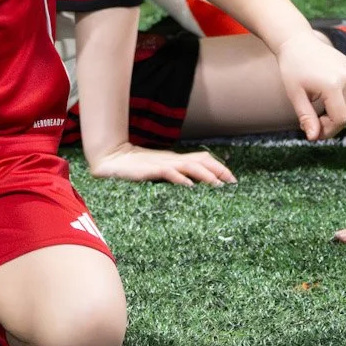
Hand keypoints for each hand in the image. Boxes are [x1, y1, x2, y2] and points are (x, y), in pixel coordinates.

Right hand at [86, 142, 236, 186]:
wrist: (112, 160)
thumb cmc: (135, 169)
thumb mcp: (159, 172)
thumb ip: (174, 175)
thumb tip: (192, 184)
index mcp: (176, 160)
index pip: (203, 159)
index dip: (219, 167)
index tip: (233, 180)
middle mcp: (172, 160)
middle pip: (201, 161)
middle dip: (219, 170)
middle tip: (232, 183)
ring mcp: (162, 164)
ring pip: (189, 166)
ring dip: (205, 175)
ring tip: (217, 185)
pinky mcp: (150, 170)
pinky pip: (168, 173)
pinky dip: (180, 178)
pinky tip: (189, 186)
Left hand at [277, 31, 345, 140]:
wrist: (298, 41)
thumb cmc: (292, 67)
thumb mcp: (295, 95)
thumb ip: (306, 117)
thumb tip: (313, 137)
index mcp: (333, 85)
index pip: (340, 119)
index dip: (328, 130)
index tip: (314, 133)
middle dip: (330, 123)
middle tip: (312, 122)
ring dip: (335, 112)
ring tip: (317, 109)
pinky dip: (341, 100)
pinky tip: (325, 97)